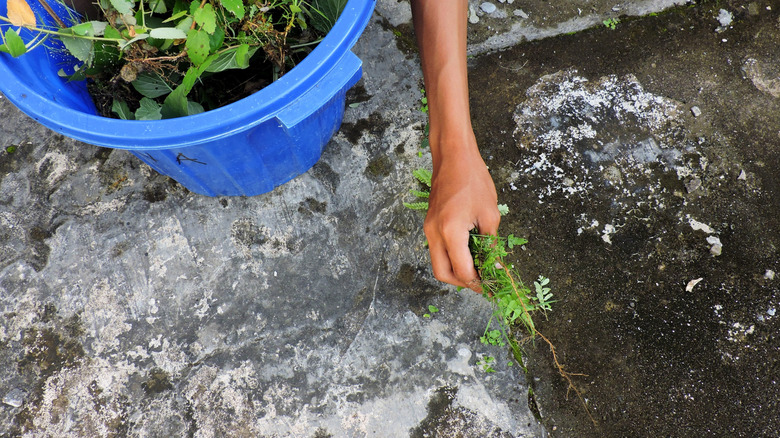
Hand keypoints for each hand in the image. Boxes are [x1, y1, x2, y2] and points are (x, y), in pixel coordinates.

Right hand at [424, 137, 498, 291]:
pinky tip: (469, 252)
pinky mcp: (429, 224)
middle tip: (482, 282)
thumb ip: (490, 243)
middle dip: (462, 282)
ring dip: (456, 270)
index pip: (462, 270)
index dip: (477, 283)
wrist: (453, 156)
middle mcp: (434, 233)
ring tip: (478, 267)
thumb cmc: (474, 180)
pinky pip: (437, 249)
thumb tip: (493, 266)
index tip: (491, 286)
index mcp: (450, 232)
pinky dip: (452, 257)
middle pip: (443, 273)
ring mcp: (428, 229)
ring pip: (438, 262)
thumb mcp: (490, 214)